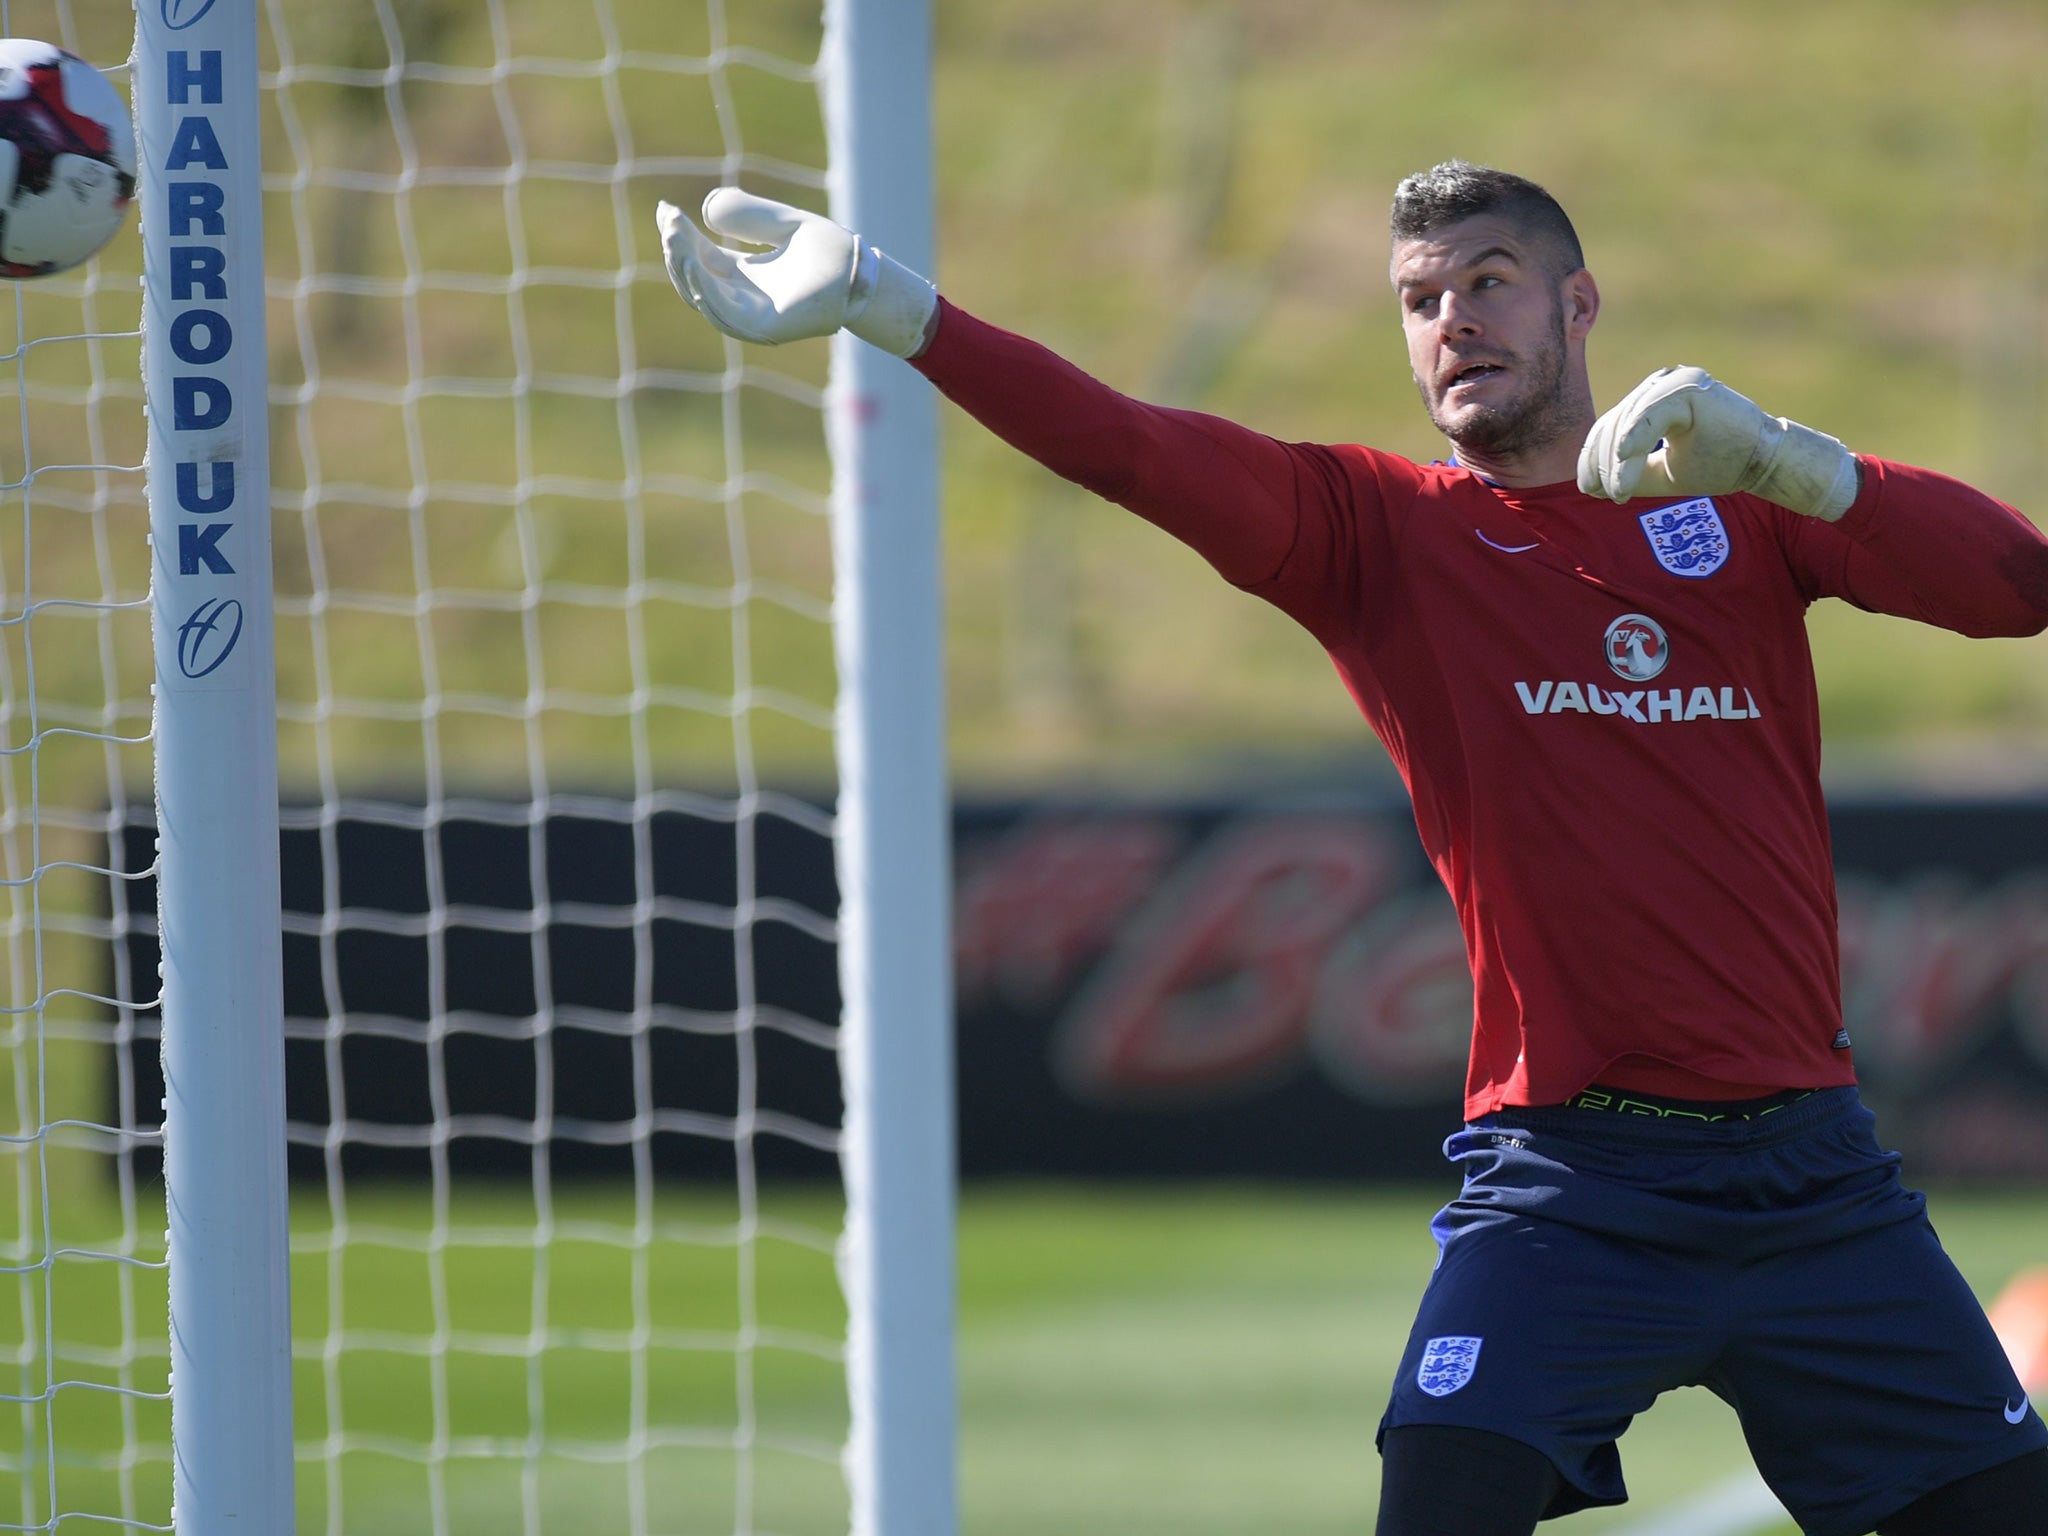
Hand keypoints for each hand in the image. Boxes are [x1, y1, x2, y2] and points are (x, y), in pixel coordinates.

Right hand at [654, 188, 937, 357]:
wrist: (862, 274)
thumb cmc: (829, 252)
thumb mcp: (781, 223)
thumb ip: (748, 214)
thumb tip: (706, 207)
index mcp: (743, 273)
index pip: (699, 256)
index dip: (679, 235)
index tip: (665, 210)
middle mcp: (742, 296)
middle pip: (695, 277)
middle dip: (676, 251)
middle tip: (669, 221)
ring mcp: (751, 315)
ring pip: (703, 297)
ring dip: (684, 270)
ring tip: (674, 239)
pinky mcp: (765, 328)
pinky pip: (726, 313)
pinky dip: (707, 291)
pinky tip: (695, 266)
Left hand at [1577, 365, 1859, 520]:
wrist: (1762, 462)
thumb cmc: (1714, 465)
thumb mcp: (1660, 473)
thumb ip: (1627, 471)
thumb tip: (1588, 483)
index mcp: (1649, 402)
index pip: (1609, 428)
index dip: (1592, 459)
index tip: (1590, 491)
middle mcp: (1659, 386)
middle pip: (1613, 424)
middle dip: (1602, 463)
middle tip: (1605, 495)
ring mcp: (1674, 381)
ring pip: (1627, 420)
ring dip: (1617, 459)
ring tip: (1618, 491)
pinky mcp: (1690, 386)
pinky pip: (1651, 411)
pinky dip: (1635, 435)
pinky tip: (1623, 456)